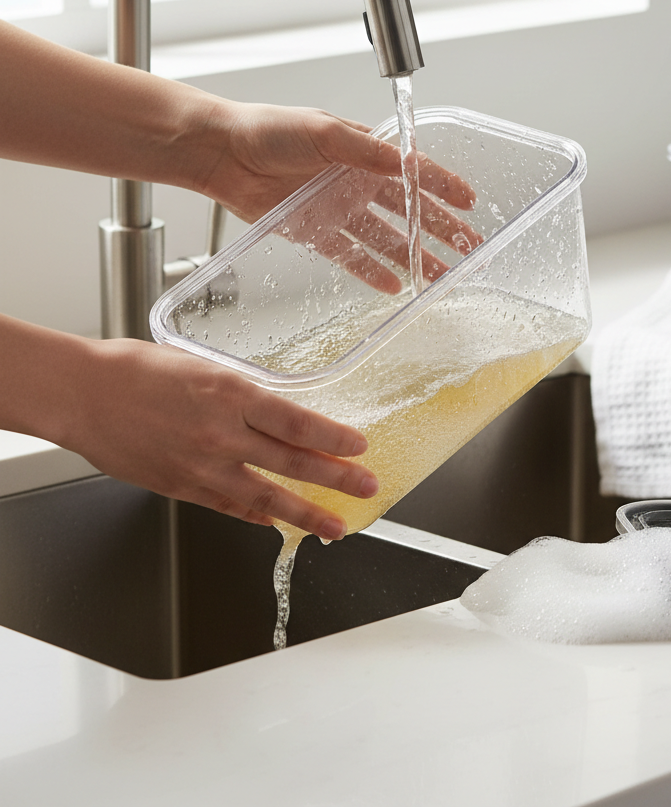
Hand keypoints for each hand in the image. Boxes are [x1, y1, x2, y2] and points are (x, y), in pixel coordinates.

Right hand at [56, 333, 375, 538]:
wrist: (82, 394)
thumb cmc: (136, 369)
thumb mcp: (203, 366)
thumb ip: (242, 394)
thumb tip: (276, 413)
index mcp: (230, 394)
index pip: (297, 424)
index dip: (334, 439)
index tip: (360, 447)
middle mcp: (220, 433)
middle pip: (292, 463)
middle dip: (337, 479)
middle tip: (367, 487)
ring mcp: (201, 466)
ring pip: (266, 496)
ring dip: (306, 513)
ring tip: (336, 526)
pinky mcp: (180, 487)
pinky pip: (228, 506)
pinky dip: (256, 515)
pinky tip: (276, 520)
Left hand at [191, 101, 483, 290]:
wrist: (222, 153)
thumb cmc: (266, 129)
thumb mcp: (323, 131)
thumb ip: (364, 150)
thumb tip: (403, 163)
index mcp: (363, 152)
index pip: (414, 171)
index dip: (444, 186)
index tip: (470, 202)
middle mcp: (355, 181)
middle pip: (409, 211)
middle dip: (441, 230)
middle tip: (467, 248)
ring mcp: (337, 208)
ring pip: (386, 239)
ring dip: (413, 256)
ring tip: (438, 275)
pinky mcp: (315, 232)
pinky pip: (351, 256)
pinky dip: (371, 271)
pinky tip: (393, 285)